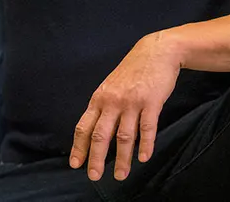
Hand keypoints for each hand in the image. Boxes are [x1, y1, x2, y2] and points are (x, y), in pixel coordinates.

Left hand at [69, 33, 181, 181]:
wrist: (155, 52)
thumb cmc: (132, 72)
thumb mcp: (110, 87)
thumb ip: (104, 107)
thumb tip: (95, 131)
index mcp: (99, 98)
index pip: (84, 126)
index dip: (78, 146)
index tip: (74, 164)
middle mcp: (112, 101)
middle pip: (100, 134)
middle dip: (95, 157)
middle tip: (93, 176)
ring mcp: (131, 102)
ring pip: (124, 136)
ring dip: (121, 158)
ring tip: (120, 175)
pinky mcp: (151, 102)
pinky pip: (147, 127)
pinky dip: (145, 144)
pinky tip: (144, 158)